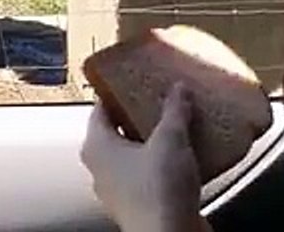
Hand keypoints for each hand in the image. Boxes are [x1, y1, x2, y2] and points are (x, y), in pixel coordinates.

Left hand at [79, 82, 208, 231]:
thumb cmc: (157, 194)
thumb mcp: (169, 139)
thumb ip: (174, 111)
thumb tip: (178, 91)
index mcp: (96, 147)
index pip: (100, 108)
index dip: (117, 91)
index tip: (133, 79)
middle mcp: (102, 169)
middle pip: (119, 131)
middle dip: (141, 114)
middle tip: (161, 98)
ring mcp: (120, 189)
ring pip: (136, 155)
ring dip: (156, 140)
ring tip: (178, 123)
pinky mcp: (141, 204)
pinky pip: (151, 175)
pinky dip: (165, 163)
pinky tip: (187, 155)